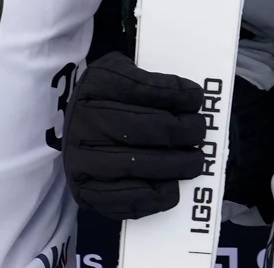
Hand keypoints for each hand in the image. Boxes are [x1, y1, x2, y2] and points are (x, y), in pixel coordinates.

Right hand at [64, 52, 207, 219]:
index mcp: (98, 84)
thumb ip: (153, 83)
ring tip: (194, 162)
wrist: (75, 128)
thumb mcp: (126, 74)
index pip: (142, 87)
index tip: (196, 98)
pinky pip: (121, 199)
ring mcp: (81, 158)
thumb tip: (191, 100)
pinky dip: (152, 197)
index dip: (176, 94)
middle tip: (199, 134)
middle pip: (143, 128)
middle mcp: (85, 120)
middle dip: (182, 132)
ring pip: (135, 164)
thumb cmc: (111, 99)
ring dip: (175, 166)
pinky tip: (172, 189)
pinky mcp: (84, 190)